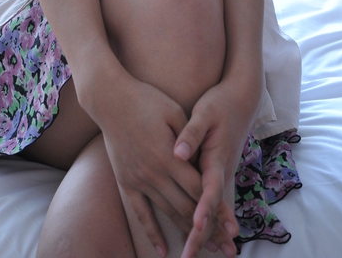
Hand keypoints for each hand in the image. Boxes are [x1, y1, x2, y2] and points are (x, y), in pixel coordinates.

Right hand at [92, 72, 237, 256]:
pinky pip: (140, 212)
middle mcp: (154, 174)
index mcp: (169, 157)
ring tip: (204, 252)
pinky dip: (152, 232)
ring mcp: (139, 180)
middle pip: (187, 208)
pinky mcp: (126, 181)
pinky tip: (162, 250)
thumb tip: (202, 162)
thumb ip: (189, 139)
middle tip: (227, 249)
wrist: (110, 100)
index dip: (218, 210)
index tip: (232, 227)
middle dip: (209, 231)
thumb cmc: (146, 100)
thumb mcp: (174, 112)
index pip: (199, 190)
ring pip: (167, 213)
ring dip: (187, 234)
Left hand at [173, 80, 260, 257]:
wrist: (242, 99)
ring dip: (208, 234)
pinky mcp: (219, 173)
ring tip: (197, 256)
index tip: (196, 227)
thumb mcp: (205, 112)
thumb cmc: (220, 104)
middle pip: (213, 208)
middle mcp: (221, 170)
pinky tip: (204, 236)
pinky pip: (213, 202)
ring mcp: (222, 174)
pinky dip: (209, 221)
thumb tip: (178, 152)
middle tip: (190, 257)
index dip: (204, 209)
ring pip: (214, 209)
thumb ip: (192, 133)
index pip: (209, 188)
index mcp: (216, 157)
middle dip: (203, 234)